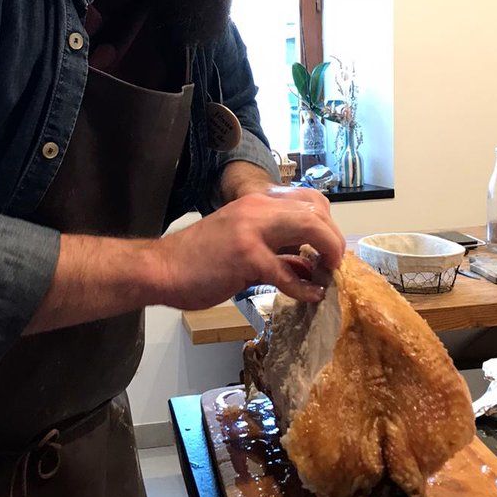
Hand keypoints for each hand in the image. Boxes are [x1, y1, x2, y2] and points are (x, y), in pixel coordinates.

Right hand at [155, 189, 345, 308]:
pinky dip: (305, 287)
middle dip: (333, 238)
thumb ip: (278, 251)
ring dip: (328, 252)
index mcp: (257, 202)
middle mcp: (258, 208)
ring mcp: (253, 229)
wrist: (162, 269)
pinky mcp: (247, 256)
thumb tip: (309, 266)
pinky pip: (289, 271)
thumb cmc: (199, 260)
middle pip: (316, 209)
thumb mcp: (244, 245)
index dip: (327, 224)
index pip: (309, 199)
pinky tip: (310, 297)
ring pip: (310, 227)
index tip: (328, 249)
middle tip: (334, 265)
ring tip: (328, 275)